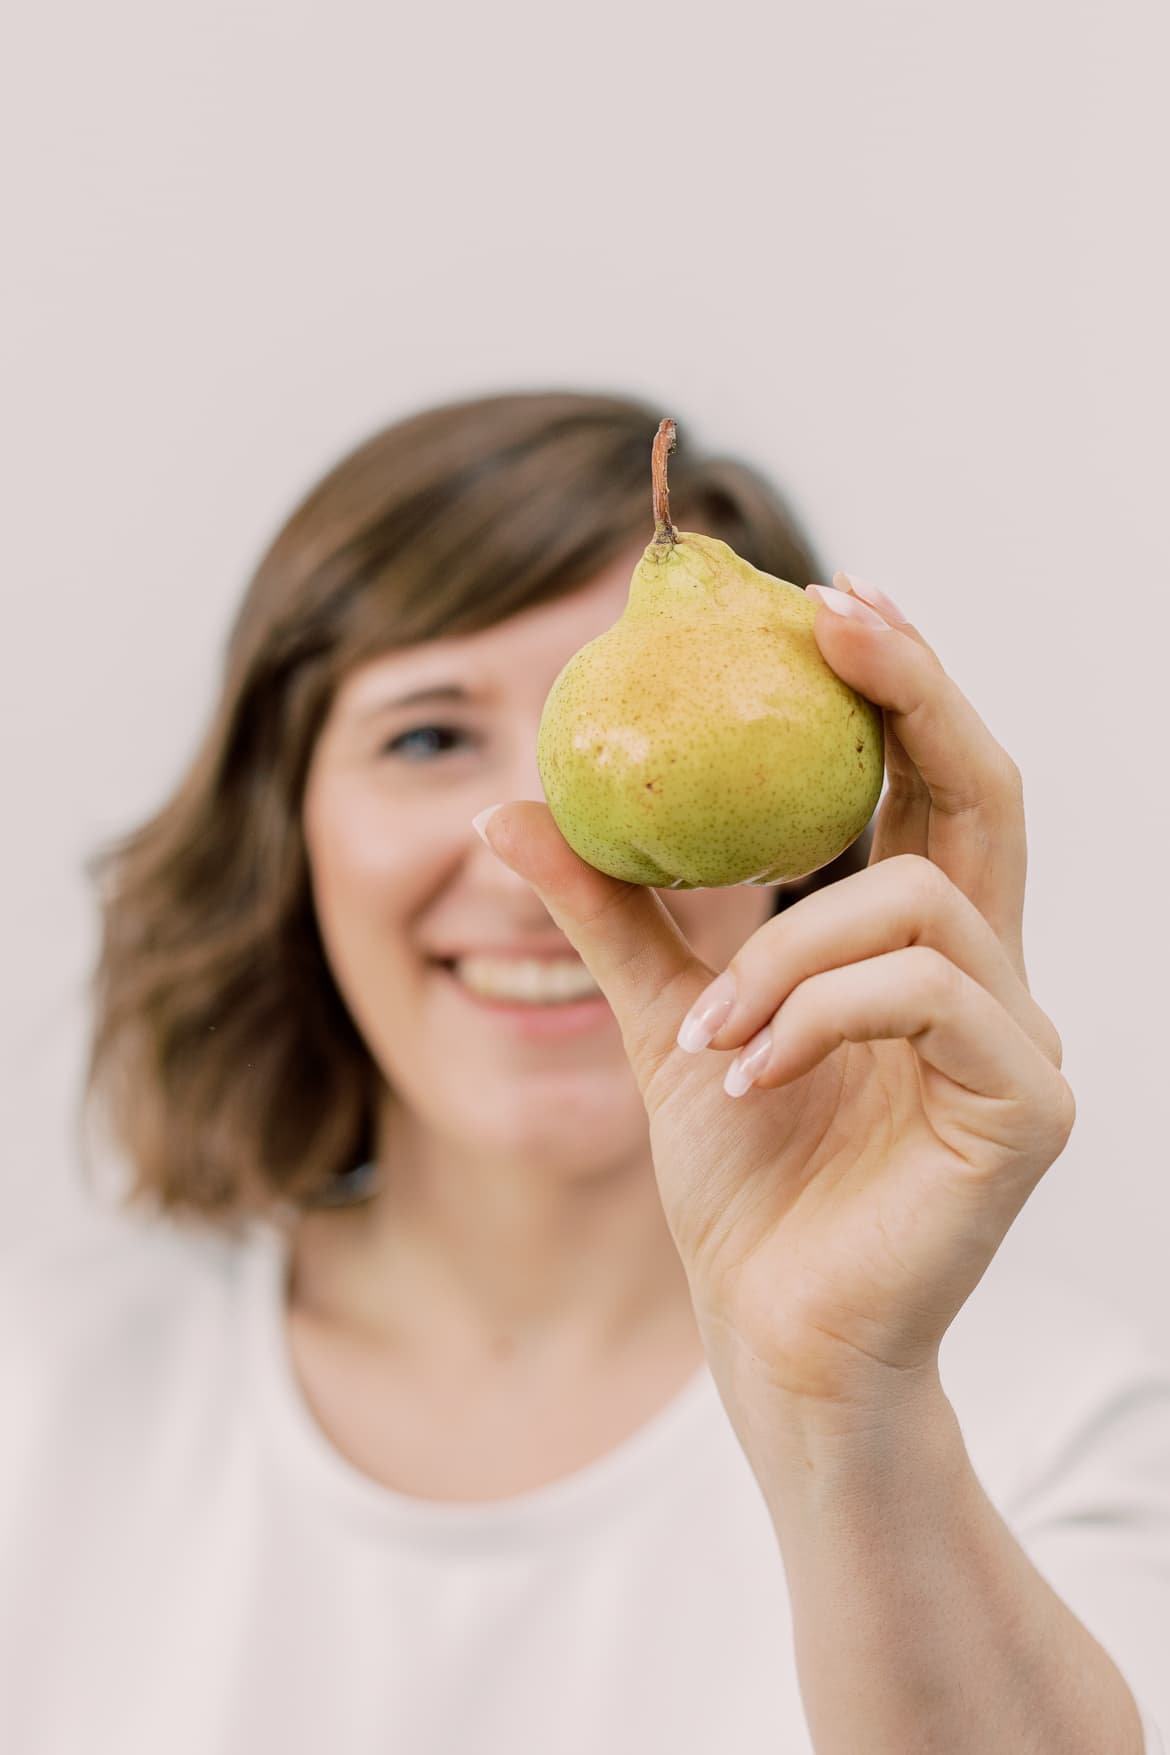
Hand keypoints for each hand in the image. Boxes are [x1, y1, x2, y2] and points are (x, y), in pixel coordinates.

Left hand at [475, 573, 1073, 1421]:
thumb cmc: (744, 1187)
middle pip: (986, 790)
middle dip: (913, 690)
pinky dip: (815, 1012)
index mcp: (922, 947)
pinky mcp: (1026, 1107)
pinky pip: (927, 995)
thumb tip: (506, 811)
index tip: (820, 599)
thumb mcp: (665, 1020)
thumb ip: (610, 915)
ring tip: (707, 1029)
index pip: (929, 784)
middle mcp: (992, 977)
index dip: (893, 684)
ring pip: (924, 903)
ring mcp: (1023, 1042)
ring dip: (787, 947)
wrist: (776, 1340)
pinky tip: (743, 1074)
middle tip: (832, 615)